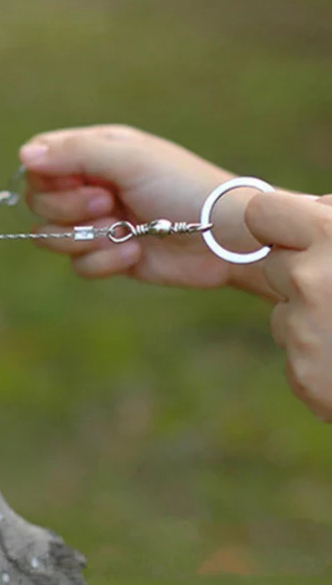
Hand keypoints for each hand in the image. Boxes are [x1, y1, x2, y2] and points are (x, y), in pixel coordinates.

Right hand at [19, 125, 263, 289]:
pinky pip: (78, 265)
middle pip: (38, 201)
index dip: (46, 177)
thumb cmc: (182, 187)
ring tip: (123, 233)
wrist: (224, 237)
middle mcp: (89, 185)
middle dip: (69, 209)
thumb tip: (23, 156)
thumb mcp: (129, 160)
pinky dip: (104, 262)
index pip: (39, 161)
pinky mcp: (106, 255)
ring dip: (87, 239)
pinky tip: (135, 253)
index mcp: (94, 152)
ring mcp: (96, 222)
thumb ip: (74, 154)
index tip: (76, 181)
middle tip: (108, 204)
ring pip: (51, 237)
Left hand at [245, 192, 331, 421]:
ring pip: (284, 311)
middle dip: (302, 272)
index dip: (279, 224)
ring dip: (312, 317)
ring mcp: (303, 331)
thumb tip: (313, 208)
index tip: (296, 235)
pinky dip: (321, 358)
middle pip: (274, 264)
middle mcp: (311, 280)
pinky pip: (297, 354)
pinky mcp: (304, 375)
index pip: (262, 213)